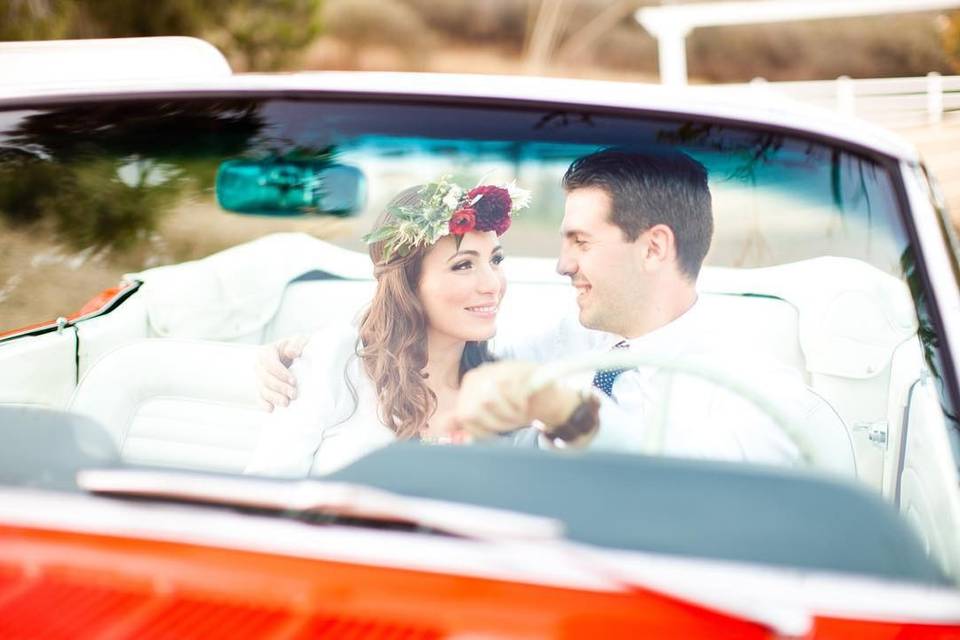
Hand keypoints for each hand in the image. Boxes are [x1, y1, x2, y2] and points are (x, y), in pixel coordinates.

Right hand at [256, 334, 306, 410]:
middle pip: (265, 378)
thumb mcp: (300, 341)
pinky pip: (260, 397)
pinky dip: (264, 404)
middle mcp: (260, 365)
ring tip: (286, 403)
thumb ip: (296, 344)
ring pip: (263, 389)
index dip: (280, 373)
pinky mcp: (263, 388)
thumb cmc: (298, 348)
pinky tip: (271, 409)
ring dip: (274, 397)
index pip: (269, 363)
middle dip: (279, 387)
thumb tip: (291, 352)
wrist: (299, 357)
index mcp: (267, 352)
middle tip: (293, 394)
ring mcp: (260, 378)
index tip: (293, 381)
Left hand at [453, 361, 580, 439]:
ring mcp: (497, 370)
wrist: (542, 388)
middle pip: (475, 409)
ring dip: (507, 415)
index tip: (494, 431)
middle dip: (495, 423)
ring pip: (490, 401)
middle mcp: (481, 374)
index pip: (464, 414)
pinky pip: (511, 395)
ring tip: (516, 414)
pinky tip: (525, 406)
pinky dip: (520, 406)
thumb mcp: (487, 412)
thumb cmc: (512, 404)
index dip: (480, 429)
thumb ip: (466, 419)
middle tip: (508, 423)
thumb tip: (443, 427)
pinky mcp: (517, 371)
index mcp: (470, 383)